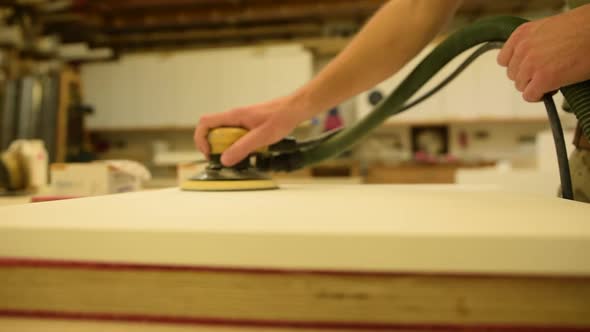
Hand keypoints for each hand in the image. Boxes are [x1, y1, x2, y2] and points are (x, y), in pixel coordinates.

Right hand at [194, 95, 308, 165]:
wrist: (294, 109)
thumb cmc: (280, 118)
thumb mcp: (262, 136)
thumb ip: (242, 148)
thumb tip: (224, 159)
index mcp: (234, 116)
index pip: (205, 122)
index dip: (201, 138)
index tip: (209, 152)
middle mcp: (234, 117)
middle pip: (211, 130)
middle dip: (212, 146)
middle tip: (223, 160)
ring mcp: (240, 121)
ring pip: (223, 134)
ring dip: (225, 147)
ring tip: (236, 158)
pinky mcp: (247, 125)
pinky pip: (234, 135)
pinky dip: (236, 145)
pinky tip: (248, 152)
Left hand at [497, 5, 589, 101]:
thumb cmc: (582, 28)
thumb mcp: (548, 30)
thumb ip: (533, 43)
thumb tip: (528, 60)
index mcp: (522, 34)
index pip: (504, 59)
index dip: (518, 67)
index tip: (528, 69)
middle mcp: (522, 48)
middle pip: (513, 74)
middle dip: (528, 77)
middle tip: (546, 74)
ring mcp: (531, 64)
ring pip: (521, 86)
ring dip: (535, 86)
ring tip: (553, 79)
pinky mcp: (543, 79)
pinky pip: (530, 96)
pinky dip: (539, 96)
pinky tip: (552, 88)